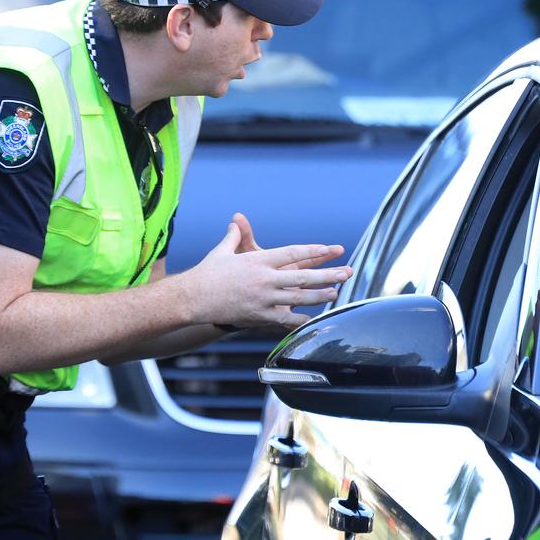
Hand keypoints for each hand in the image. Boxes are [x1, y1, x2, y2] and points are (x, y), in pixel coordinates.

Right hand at [183, 217, 352, 329]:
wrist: (193, 299)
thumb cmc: (207, 274)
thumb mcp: (222, 251)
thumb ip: (235, 236)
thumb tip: (237, 220)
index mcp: (258, 261)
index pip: (293, 253)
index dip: (313, 252)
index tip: (330, 250)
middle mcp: (264, 279)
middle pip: (303, 276)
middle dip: (327, 275)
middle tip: (347, 272)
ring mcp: (263, 299)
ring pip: (298, 298)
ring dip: (320, 296)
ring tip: (337, 293)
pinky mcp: (259, 316)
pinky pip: (284, 319)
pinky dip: (300, 319)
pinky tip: (314, 319)